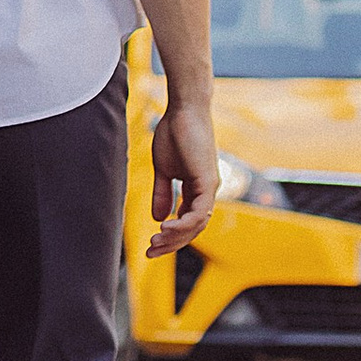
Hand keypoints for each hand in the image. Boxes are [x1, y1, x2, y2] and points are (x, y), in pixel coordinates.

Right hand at [146, 87, 218, 254]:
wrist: (184, 109)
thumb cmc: (174, 133)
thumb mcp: (164, 169)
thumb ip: (163, 193)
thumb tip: (158, 217)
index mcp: (197, 190)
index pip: (187, 222)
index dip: (170, 236)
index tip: (151, 244)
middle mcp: (207, 192)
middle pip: (193, 229)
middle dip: (171, 243)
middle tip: (150, 251)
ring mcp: (209, 188)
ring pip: (197, 225)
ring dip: (176, 237)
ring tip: (155, 241)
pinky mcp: (207, 181)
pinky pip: (199, 212)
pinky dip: (183, 223)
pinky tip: (165, 226)